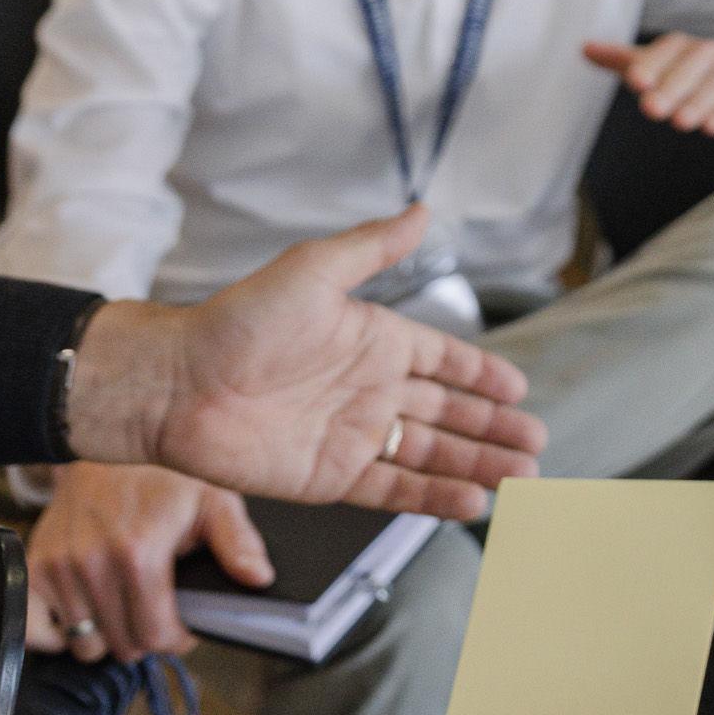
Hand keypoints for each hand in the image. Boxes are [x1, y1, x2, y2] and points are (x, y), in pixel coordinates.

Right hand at [26, 463, 264, 658]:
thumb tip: (257, 579)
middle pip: (123, 646)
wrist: (102, 444)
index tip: (183, 622)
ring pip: (86, 645)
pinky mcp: (34, 567)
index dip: (177, 637)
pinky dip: (60, 631)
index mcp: (138, 551)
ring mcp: (58, 566)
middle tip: (156, 607)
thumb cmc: (161, 475)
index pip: (156, 636)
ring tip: (124, 601)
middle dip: (146, 634)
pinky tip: (86, 606)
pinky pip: (39, 633)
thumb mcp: (211, 498)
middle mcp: (91, 562)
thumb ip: (237, 542)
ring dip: (107, 632)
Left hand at [65, 207, 544, 518]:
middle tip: (536, 446)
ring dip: (476, 466)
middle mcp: (368, 389)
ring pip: (430, 455)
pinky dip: (435, 499)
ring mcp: (351, 436)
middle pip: (447, 414)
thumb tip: (424, 210)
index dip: (482, 376)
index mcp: (372, 339)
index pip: (444, 360)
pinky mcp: (330, 478)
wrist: (177, 384)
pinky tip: (471, 504)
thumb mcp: (313, 270)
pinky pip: (394, 490)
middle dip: (493, 430)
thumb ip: (374, 248)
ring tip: (521, 480)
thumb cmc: (237, 321)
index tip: (519, 390)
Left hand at [583, 34, 713, 135]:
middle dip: (671, 88)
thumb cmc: (696, 72)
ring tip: (681, 122)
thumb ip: (625, 60)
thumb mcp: (662, 64)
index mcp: (681, 46)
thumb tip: (583, 48)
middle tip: (651, 109)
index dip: (650, 65)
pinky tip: (712, 128)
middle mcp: (707, 53)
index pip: (665, 51)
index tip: (634, 81)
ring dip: (698, 103)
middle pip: (690, 68)